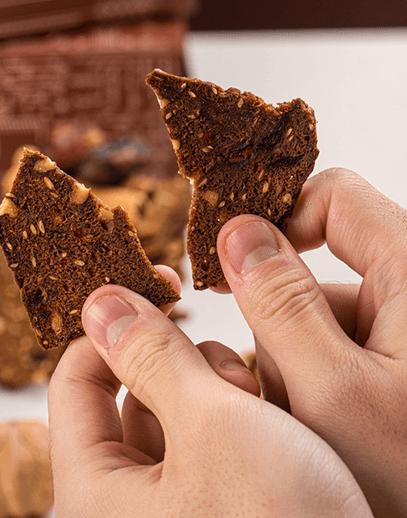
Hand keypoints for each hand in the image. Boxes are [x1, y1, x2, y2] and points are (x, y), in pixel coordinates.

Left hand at [48, 266, 370, 517]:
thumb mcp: (211, 426)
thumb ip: (152, 357)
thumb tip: (101, 302)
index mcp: (95, 494)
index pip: (75, 382)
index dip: (112, 328)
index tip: (159, 288)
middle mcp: (126, 504)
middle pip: (132, 393)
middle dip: (180, 362)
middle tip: (222, 361)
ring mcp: (173, 505)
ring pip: (177, 411)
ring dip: (214, 387)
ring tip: (256, 398)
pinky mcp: (215, 504)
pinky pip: (209, 439)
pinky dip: (234, 416)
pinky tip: (272, 418)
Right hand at [216, 167, 406, 517]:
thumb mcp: (336, 392)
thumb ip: (282, 306)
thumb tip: (238, 234)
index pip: (334, 196)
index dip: (281, 219)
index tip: (235, 265)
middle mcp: (404, 294)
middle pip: (311, 270)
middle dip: (280, 322)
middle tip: (287, 385)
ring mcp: (393, 331)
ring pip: (309, 317)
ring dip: (291, 362)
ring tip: (309, 421)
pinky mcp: (383, 361)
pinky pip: (322, 349)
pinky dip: (307, 382)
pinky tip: (319, 427)